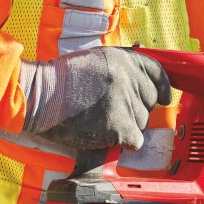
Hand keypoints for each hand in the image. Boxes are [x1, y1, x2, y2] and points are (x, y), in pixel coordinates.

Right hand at [19, 48, 172, 150]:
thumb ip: (121, 68)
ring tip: (100, 120)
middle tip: (111, 111)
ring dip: (127, 126)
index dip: (163, 88)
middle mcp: (129, 78)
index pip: (158, 73)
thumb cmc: (61, 80)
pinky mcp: (119, 126)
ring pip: (142, 122)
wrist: (40, 96)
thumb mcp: (96, 60)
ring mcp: (125, 102)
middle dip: (136, 109)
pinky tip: (105, 136)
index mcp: (125, 60)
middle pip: (149, 102)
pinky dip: (123, 143)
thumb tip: (144, 82)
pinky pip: (135, 140)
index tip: (164, 98)